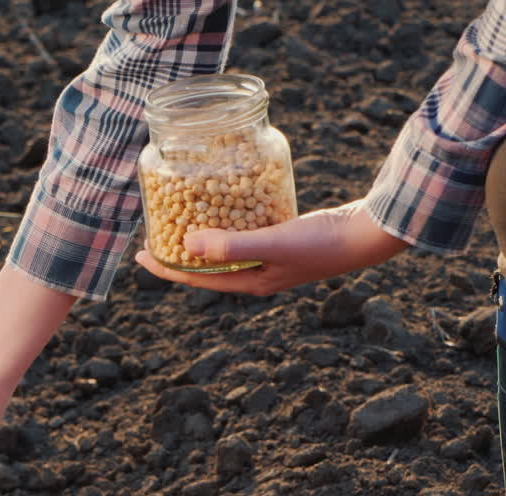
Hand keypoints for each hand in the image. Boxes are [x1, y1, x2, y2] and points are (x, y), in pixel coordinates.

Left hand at [134, 200, 409, 294]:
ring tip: (180, 217)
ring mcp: (271, 258)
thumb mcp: (272, 243)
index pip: (197, 278)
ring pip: (225, 248)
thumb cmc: (321, 241)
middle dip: (179, 251)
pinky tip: (222, 203)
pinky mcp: (283, 238)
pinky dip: (228, 220)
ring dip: (202, 235)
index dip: (166, 266)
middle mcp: (258, 275)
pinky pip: (245, 231)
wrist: (366, 234)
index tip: (139, 253)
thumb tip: (186, 243)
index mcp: (251, 283)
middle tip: (153, 232)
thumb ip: (230, 246)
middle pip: (207, 265)